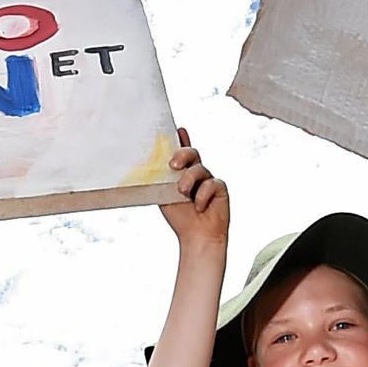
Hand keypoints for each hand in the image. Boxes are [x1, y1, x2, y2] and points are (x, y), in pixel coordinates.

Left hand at [159, 130, 227, 247]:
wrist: (197, 237)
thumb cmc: (180, 218)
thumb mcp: (164, 195)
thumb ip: (160, 179)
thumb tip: (147, 165)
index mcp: (182, 172)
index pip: (180, 152)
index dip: (180, 139)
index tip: (177, 129)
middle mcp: (196, 173)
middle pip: (192, 153)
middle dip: (183, 155)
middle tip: (173, 165)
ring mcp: (209, 179)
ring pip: (200, 169)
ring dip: (189, 180)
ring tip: (183, 193)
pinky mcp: (220, 188)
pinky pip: (211, 184)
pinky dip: (202, 196)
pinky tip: (199, 207)